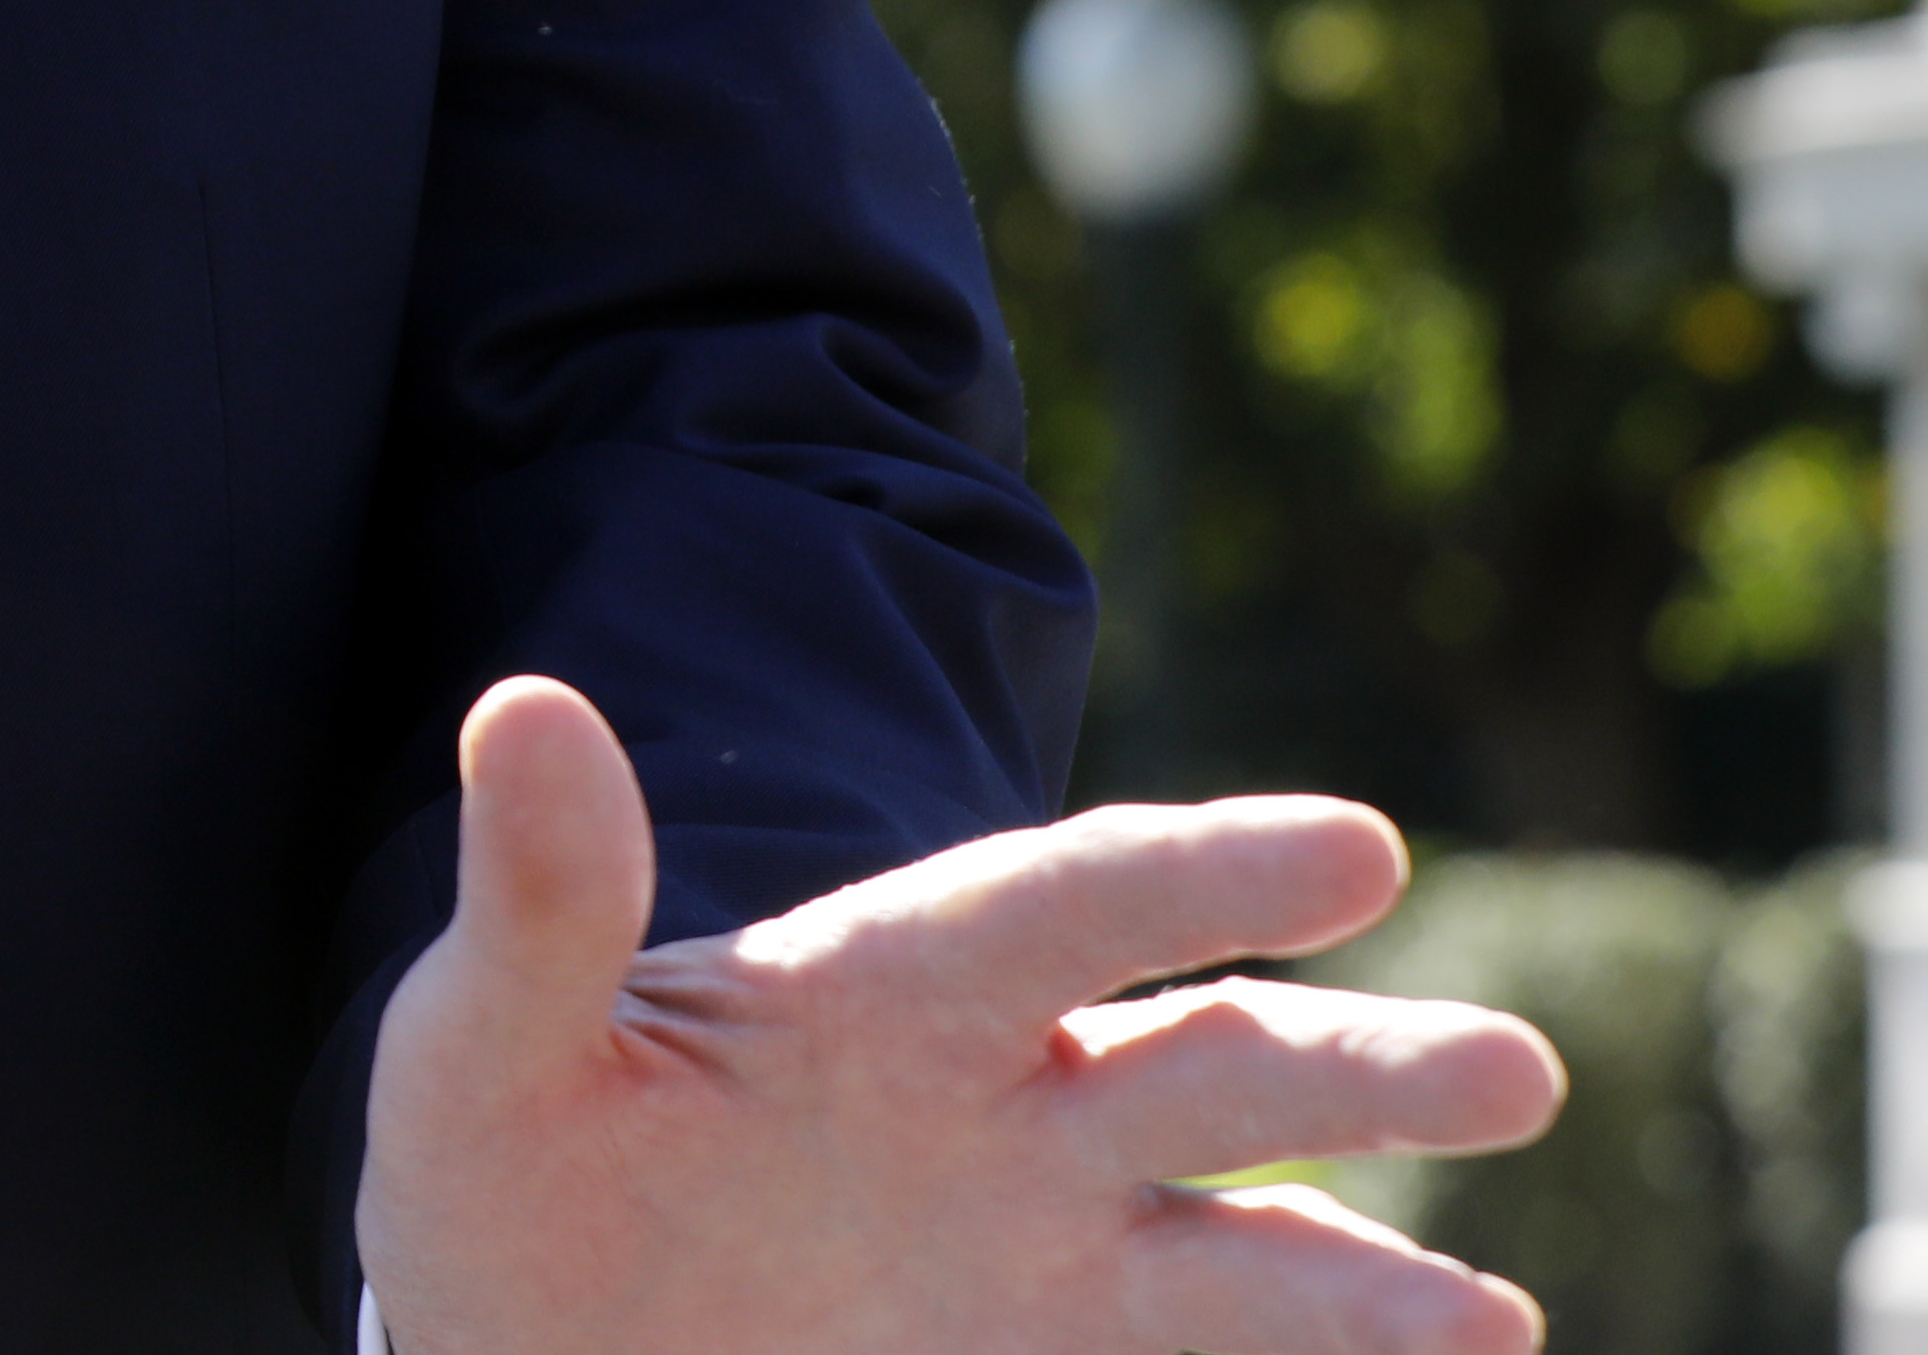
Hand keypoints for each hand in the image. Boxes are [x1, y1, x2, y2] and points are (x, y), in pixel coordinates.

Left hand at [356, 674, 1565, 1354]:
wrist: (507, 1352)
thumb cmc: (498, 1177)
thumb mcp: (481, 1044)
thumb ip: (538, 902)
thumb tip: (523, 705)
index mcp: (882, 992)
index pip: (1066, 903)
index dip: (1205, 870)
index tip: (1357, 851)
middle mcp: (1002, 1114)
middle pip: (1214, 1068)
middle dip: (1364, 1066)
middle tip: (1513, 1072)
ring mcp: (1037, 1267)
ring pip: (1248, 1256)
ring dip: (1374, 1284)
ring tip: (1492, 1325)